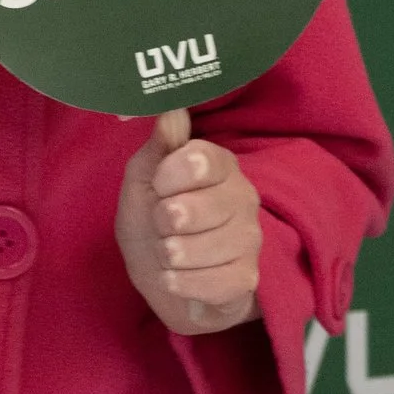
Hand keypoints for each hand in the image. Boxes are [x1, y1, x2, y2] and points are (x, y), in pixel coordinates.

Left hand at [117, 110, 263, 333]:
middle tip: (160, 223)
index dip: (168, 176)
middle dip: (164, 221)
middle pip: (201, 207)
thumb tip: (172, 110)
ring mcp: (250, 239)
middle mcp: (244, 197)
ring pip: (205, 248)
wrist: (160, 272)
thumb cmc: (150, 216)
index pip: (200, 159)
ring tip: (166, 252)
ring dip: (170, 254)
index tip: (158, 186)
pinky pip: (214, 283)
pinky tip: (174, 276)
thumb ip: (160, 144)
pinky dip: (183, 283)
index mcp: (220, 164)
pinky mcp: (248, 278)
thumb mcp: (143, 177)